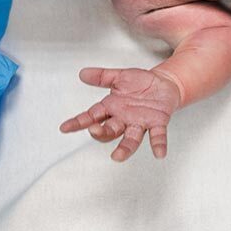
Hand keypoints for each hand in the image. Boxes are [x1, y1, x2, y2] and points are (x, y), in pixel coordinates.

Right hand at [60, 67, 181, 160]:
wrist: (165, 83)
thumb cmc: (141, 83)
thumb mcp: (120, 76)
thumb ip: (102, 76)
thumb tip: (82, 73)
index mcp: (112, 108)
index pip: (91, 117)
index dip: (78, 122)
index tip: (65, 128)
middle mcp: (124, 119)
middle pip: (109, 131)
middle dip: (100, 132)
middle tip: (94, 131)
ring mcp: (140, 123)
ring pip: (131, 139)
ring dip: (125, 148)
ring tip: (118, 157)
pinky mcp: (158, 122)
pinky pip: (157, 135)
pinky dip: (158, 145)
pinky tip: (159, 154)